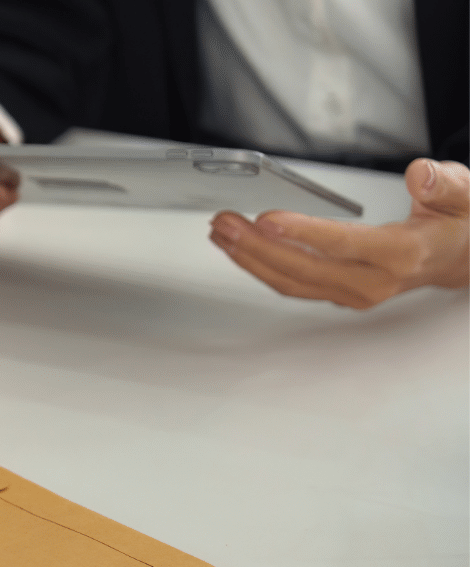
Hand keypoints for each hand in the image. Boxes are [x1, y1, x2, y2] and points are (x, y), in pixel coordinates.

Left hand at [209, 158, 469, 308]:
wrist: (460, 257)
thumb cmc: (457, 224)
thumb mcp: (465, 195)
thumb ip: (445, 184)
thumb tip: (419, 172)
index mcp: (402, 254)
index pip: (344, 245)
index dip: (303, 232)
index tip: (267, 219)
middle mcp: (373, 281)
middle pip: (304, 269)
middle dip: (258, 246)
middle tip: (225, 222)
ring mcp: (353, 293)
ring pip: (291, 282)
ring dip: (251, 258)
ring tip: (221, 232)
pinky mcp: (338, 294)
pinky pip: (293, 284)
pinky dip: (262, 266)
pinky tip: (240, 247)